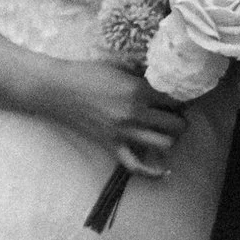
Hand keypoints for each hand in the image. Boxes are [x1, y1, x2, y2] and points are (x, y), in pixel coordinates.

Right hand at [34, 56, 185, 179]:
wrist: (58, 89)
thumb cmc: (87, 73)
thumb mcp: (120, 68)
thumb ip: (142, 77)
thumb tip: (163, 81)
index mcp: (138, 90)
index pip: (173, 99)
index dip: (181, 98)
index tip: (181, 97)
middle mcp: (134, 113)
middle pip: (174, 124)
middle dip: (180, 119)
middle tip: (177, 114)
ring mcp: (123, 132)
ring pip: (163, 144)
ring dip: (171, 138)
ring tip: (169, 132)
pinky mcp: (111, 145)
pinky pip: (136, 165)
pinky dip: (152, 171)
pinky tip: (164, 170)